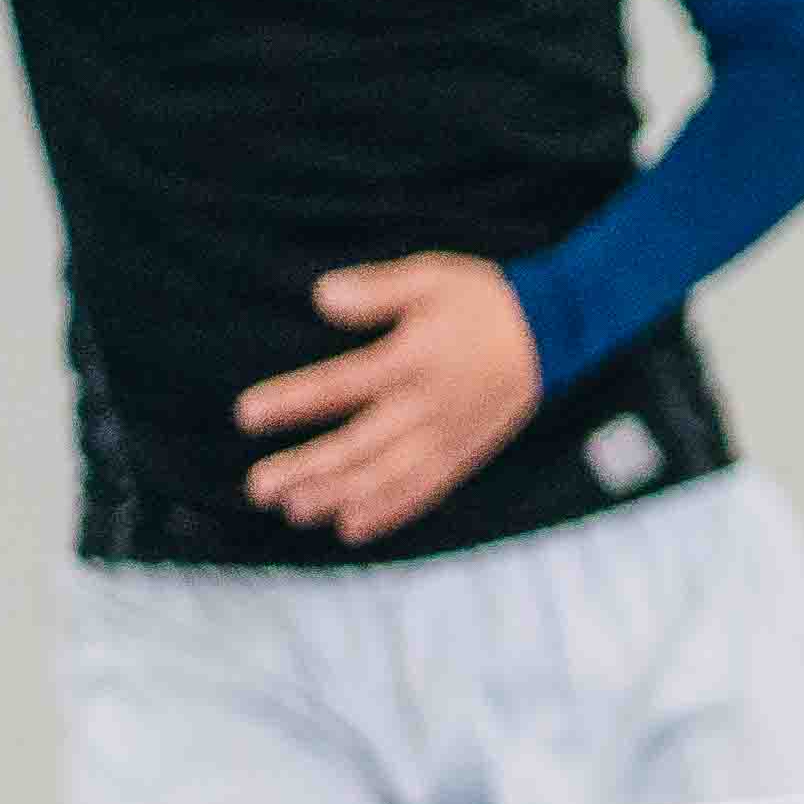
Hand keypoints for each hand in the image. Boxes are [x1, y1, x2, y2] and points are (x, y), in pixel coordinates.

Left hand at [233, 255, 546, 543]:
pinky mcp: (464, 453)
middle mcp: (427, 406)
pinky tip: (350, 527)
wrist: (556, 331)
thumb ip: (377, 289)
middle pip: (356, 445)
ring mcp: (448, 436)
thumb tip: (320, 296)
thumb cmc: (484, 301)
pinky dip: (386, 512)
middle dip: (305, 469)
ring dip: (336, 496)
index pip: (340, 385)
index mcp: (413, 360)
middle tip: (259, 487)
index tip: (247, 415)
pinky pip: (422, 491)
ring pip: (384, 477)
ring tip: (293, 509)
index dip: (291, 402)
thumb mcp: (432, 277)